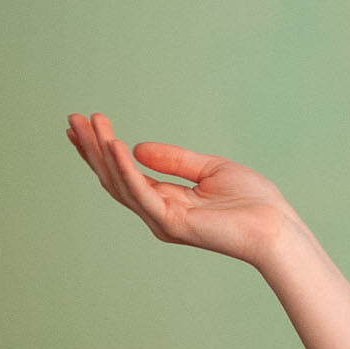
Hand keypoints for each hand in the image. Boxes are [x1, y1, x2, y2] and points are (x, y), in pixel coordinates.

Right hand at [65, 111, 297, 265]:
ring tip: (89, 123)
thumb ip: (174, 160)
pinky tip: (115, 145)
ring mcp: (162, 220)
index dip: (103, 151)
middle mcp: (157, 213)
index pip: (125, 175)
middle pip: (114, 178)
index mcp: (166, 202)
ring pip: (121, 183)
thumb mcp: (211, 170)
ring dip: (102, 152)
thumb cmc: (253, 202)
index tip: (84, 126)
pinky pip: (141, 192)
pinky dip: (125, 168)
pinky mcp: (172, 223)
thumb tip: (137, 148)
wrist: (276, 228)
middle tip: (72, 120)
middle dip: (92, 149)